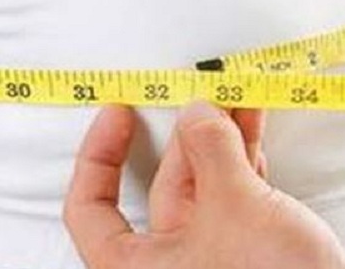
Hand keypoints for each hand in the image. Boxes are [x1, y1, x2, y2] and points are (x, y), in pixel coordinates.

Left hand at [63, 100, 344, 268]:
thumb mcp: (235, 206)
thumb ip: (211, 150)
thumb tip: (197, 111)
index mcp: (138, 268)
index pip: (90, 209)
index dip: (97, 155)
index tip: (117, 112)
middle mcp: (170, 264)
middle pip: (162, 183)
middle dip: (188, 134)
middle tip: (209, 93)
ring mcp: (211, 258)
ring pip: (206, 186)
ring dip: (223, 141)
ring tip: (238, 99)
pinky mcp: (248, 251)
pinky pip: (236, 196)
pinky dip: (245, 162)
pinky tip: (254, 131)